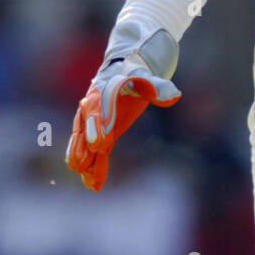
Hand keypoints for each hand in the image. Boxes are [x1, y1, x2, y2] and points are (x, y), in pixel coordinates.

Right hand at [66, 52, 180, 192]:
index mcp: (103, 92)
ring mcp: (94, 122)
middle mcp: (93, 108)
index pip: (96, 111)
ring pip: (85, 143)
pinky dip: (92, 166)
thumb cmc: (136, 74)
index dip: (95, 128)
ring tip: (85, 179)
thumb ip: (156, 86)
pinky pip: (94, 151)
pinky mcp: (101, 133)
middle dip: (82, 149)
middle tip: (81, 166)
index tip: (98, 144)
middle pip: (84, 130)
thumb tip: (174, 96)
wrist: (127, 72)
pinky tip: (91, 183)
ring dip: (84, 161)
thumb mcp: (146, 77)